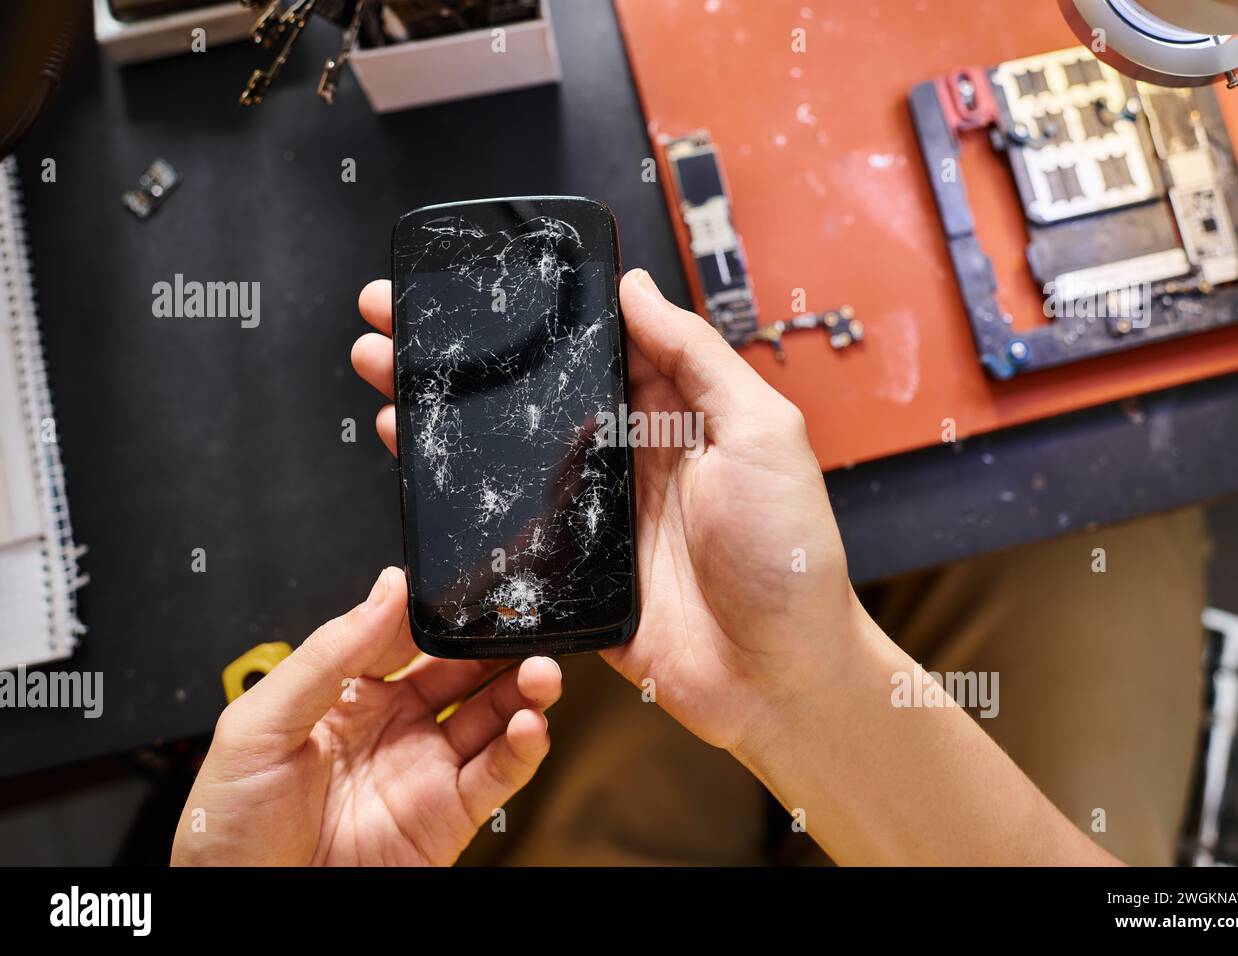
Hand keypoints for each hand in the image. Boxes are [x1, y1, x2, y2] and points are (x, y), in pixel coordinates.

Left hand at [172, 567, 561, 864]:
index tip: (467, 589)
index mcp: (346, 696)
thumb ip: (327, 653)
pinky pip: (497, 775)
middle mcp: (394, 727)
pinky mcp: (449, 815)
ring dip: (524, 689)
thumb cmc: (228, 829)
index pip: (407, 637)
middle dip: (496, 644)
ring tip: (540, 671)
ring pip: (493, 716)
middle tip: (522, 620)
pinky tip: (528, 724)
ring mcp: (425, 769)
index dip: (440, 613)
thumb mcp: (260, 724)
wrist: (244, 908)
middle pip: (463, 671)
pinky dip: (523, 748)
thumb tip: (385, 590)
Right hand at [351, 271, 863, 754]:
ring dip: (443, 413)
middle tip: (396, 314)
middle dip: (466, 354)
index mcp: (675, 415)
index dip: (536, 310)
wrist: (779, 677)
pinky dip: (455, 496)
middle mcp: (628, 458)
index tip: (476, 278)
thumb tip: (637, 285)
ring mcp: (594, 516)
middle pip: (535, 393)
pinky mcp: (570, 574)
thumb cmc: (790, 555)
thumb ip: (698, 358)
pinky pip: (505, 528)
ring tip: (382, 371)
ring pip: (507, 453)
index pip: (594, 344)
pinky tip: (411, 459)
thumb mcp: (763, 433)